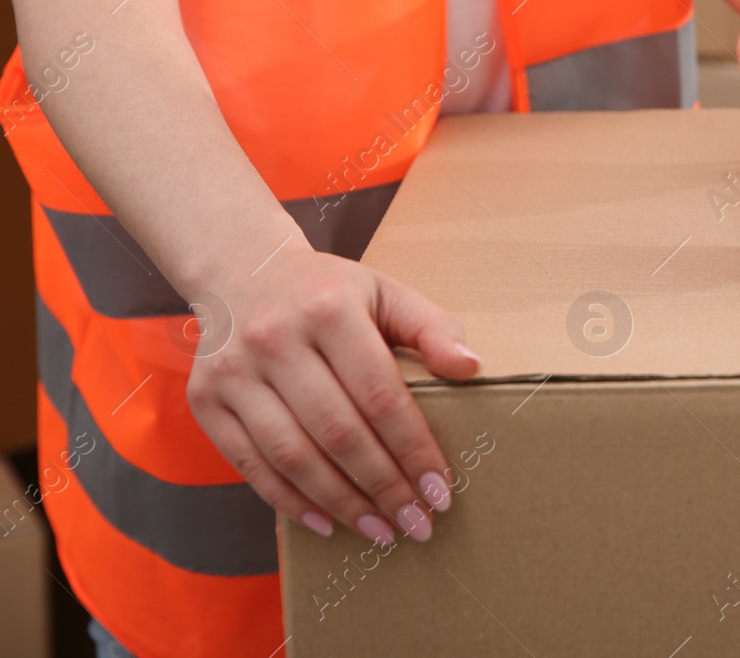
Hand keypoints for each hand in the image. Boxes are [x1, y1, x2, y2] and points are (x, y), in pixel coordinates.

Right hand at [186, 246, 479, 544]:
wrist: (243, 271)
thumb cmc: (329, 292)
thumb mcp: (386, 292)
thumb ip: (432, 327)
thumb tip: (471, 368)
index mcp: (328, 309)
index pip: (380, 395)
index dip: (413, 448)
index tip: (441, 488)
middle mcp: (275, 339)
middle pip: (338, 432)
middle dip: (384, 486)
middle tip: (418, 522)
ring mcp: (234, 371)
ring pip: (293, 456)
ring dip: (342, 503)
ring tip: (381, 531)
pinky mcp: (205, 399)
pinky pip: (250, 464)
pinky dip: (289, 501)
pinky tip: (328, 522)